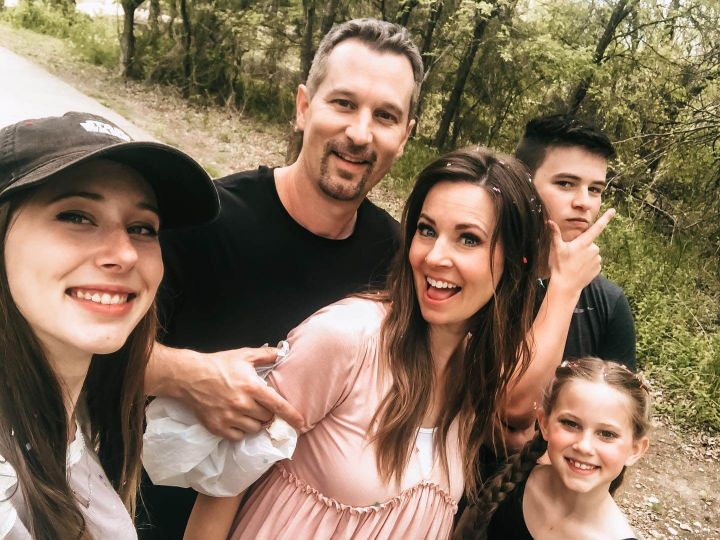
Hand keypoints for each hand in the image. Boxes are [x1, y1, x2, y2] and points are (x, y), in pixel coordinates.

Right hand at [175, 346, 303, 440]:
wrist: (189, 376)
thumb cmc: (218, 364)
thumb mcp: (244, 355)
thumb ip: (265, 355)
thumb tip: (282, 353)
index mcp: (251, 386)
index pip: (278, 405)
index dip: (291, 415)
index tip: (301, 424)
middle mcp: (242, 404)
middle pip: (267, 418)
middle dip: (268, 413)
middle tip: (261, 405)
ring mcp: (229, 417)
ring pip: (254, 429)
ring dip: (256, 422)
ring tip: (248, 412)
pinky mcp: (218, 427)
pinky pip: (238, 436)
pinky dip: (241, 431)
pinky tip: (237, 420)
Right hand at [547, 208, 614, 292]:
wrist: (566, 286)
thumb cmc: (560, 266)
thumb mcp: (556, 249)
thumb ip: (555, 234)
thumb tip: (549, 221)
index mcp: (583, 243)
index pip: (597, 227)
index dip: (605, 218)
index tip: (613, 210)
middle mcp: (593, 249)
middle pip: (590, 243)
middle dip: (582, 247)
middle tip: (571, 256)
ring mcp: (597, 260)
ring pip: (592, 253)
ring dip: (585, 256)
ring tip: (574, 264)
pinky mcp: (598, 269)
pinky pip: (594, 262)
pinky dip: (588, 264)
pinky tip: (579, 269)